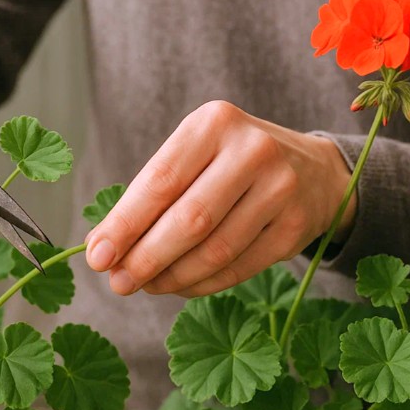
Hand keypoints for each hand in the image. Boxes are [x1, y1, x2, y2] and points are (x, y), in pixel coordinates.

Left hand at [85, 100, 355, 296]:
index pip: (160, 181)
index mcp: (214, 124)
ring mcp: (280, 189)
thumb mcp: (193, 157)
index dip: (125, 225)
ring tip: (146, 285)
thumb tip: (102, 248)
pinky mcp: (294, 227)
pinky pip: (238, 268)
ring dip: (171, 277)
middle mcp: (253, 150)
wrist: (312, 170)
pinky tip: (179, 286)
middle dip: (146, 258)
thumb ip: (150, 196)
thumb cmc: (229, 164)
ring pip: (214, 250)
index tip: (97, 257)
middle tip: (118, 282)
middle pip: (189, 220)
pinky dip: (201, 284)